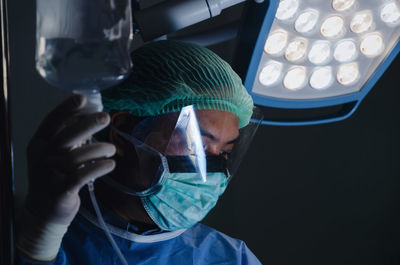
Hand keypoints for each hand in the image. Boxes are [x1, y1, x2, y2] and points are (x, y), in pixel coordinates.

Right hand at [24, 94, 115, 224]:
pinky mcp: (62, 191)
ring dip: (99, 149)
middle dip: (87, 124)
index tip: (81, 98)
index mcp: (39, 145)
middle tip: (105, 118)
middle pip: (66, 136)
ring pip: (77, 156)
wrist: (43, 212)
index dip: (65, 108)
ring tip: (111, 149)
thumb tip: (89, 117)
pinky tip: (111, 164)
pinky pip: (82, 175)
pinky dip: (99, 167)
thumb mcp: (52, 156)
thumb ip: (67, 138)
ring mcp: (50, 175)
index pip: (50, 122)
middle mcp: (42, 158)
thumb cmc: (53, 178)